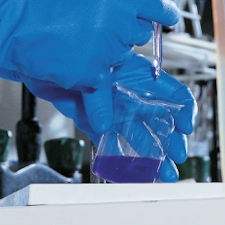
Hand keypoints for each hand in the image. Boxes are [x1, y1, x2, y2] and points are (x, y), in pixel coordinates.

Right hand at [0, 0, 179, 89]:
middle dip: (124, 31)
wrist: (11, 25)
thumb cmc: (45, 2)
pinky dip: (91, 76)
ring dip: (106, 52)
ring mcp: (106, 55)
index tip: (160, 14)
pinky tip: (71, 60)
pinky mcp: (92, 77)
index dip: (161, 11)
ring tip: (75, 40)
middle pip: (139, 34)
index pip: (159, 7)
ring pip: (121, 58)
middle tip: (94, 24)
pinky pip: (104, 81)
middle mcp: (118, 27)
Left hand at [22, 53, 195, 181]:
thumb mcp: (91, 71)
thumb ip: (100, 98)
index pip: (171, 92)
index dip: (183, 110)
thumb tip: (106, 125)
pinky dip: (121, 157)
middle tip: (177, 157)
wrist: (37, 56)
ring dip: (151, 154)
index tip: (187, 128)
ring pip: (138, 134)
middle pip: (158, 119)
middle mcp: (128, 93)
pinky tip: (133, 172)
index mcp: (137, 74)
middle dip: (170, 139)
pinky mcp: (95, 120)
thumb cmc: (68, 51)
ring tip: (163, 173)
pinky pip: (111, 141)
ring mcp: (112, 108)